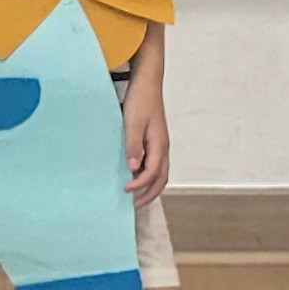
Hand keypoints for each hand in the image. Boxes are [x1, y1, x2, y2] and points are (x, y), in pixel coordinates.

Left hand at [122, 79, 172, 208]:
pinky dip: (148, 175)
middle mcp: (163, 147)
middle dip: (150, 194)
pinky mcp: (154, 140)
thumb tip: (133, 168)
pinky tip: (135, 175)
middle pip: (161, 179)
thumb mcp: (133, 123)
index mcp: (159, 145)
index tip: (126, 191)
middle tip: (135, 206)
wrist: (147, 82)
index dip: (140, 185)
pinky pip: (155, 163)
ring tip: (137, 196)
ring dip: (150, 186)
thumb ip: (133, 146)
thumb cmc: (140, 100)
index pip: (152, 174)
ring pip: (160, 172)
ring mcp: (160, 144)